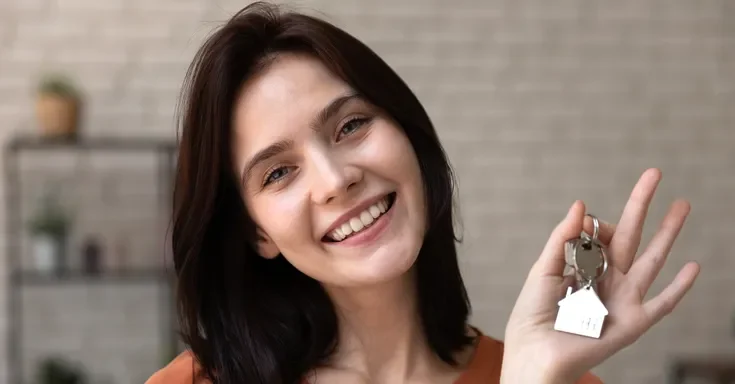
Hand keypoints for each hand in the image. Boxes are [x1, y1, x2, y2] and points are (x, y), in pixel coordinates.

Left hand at [501, 168, 699, 382]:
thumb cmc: (533, 316)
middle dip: (642, 205)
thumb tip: (581, 204)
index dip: (594, 225)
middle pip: (631, 236)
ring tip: (682, 204)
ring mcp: (623, 299)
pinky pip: (662, 303)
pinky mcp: (633, 322)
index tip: (583, 226)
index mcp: (584, 267)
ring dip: (668, 232)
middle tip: (654, 173)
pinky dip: (679, 287)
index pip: (599, 234)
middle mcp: (607, 279)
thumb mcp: (543, 270)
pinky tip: (694, 266)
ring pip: (652, 259)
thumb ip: (562, 239)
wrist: (535, 354)